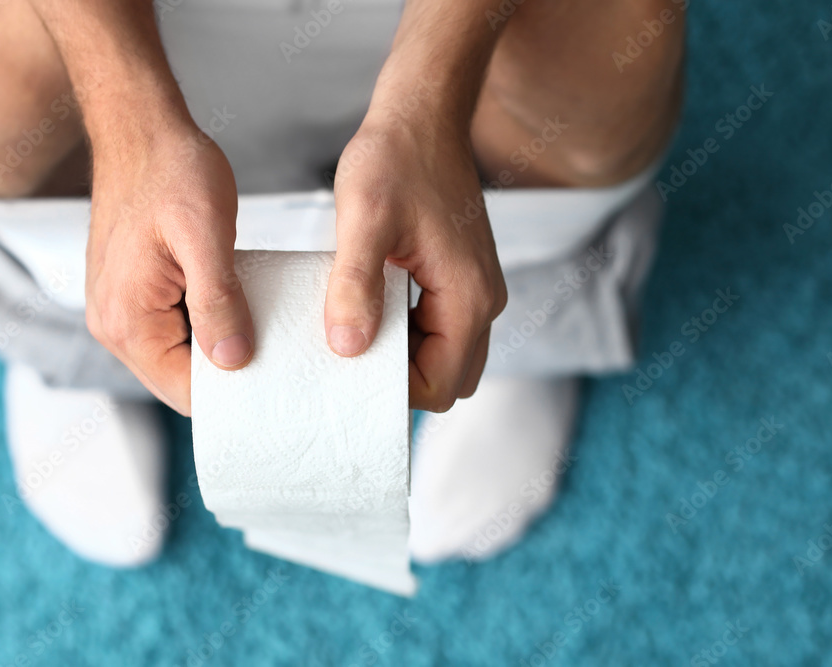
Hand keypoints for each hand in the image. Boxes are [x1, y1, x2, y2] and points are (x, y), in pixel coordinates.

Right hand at [84, 121, 253, 415]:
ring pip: (181, 357)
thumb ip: (217, 300)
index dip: (235, 395)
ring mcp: (121, 309)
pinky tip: (242, 310)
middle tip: (283, 361)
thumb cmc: (170, 169)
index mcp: (128, 321)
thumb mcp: (205, 233)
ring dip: (221, 349)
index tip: (280, 385)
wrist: (141, 129)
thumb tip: (233, 360)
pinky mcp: (134, 293)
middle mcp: (114, 324)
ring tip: (268, 336)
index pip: (186, 393)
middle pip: (182, 381)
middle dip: (231, 376)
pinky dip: (209, 327)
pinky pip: (174, 330)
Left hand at [325, 109, 506, 411]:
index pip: (440, 386)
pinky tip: (372, 305)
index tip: (350, 364)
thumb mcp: (364, 219)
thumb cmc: (396, 157)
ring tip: (359, 325)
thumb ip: (356, 285)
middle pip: (449, 380)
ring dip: (404, 355)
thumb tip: (348, 348)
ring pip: (446, 358)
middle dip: (402, 379)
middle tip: (352, 349)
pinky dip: (408, 333)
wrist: (424, 115)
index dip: (394, 389)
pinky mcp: (462, 279)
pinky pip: (440, 329)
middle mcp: (483, 302)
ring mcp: (476, 291)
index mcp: (468, 298)